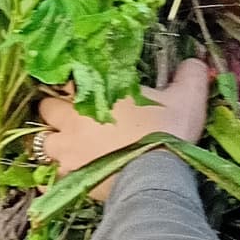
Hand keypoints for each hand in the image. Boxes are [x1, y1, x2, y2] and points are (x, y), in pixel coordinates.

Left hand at [36, 59, 211, 196]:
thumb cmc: (167, 132)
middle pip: (46, 108)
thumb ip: (189, 75)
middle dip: (56, 111)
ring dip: (53, 142)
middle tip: (74, 116)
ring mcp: (67, 152)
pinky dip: (51, 176)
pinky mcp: (71, 179)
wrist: (159, 178)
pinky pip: (47, 178)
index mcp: (92, 94)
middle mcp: (71, 120)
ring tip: (69, 146)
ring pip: (43, 143)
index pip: (65, 77)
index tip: (81, 86)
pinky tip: (61, 175)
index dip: (71, 81)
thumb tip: (195, 60)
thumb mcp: (187, 97)